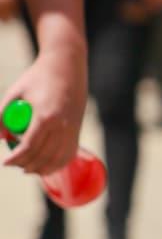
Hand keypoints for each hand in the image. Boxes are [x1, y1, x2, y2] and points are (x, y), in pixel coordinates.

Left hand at [2, 42, 87, 173]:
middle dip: (26, 165)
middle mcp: (61, 126)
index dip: (16, 158)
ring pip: (57, 159)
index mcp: (45, 116)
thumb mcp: (15, 91)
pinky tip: (46, 167)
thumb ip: (3, 114)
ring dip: (42, 169)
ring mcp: (72, 130)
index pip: (29, 146)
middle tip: (13, 165)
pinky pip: (68, 155)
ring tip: (27, 169)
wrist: (67, 68)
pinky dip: (57, 165)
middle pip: (43, 156)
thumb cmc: (38, 77)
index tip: (5, 162)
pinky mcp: (77, 131)